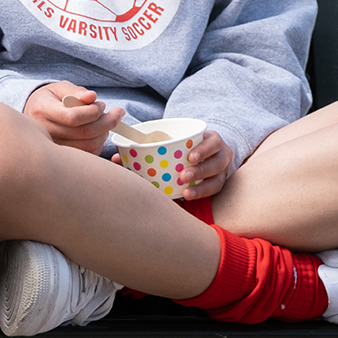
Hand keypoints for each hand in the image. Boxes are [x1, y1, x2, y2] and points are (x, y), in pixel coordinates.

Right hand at [23, 83, 124, 153]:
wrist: (33, 116)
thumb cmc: (49, 100)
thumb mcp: (59, 88)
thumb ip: (76, 91)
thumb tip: (92, 97)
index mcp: (42, 110)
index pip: (72, 117)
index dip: (93, 112)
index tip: (101, 105)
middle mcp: (44, 131)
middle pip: (84, 133)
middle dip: (106, 122)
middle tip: (114, 113)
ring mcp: (53, 147)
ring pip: (88, 146)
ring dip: (104, 133)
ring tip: (104, 121)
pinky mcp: (61, 158)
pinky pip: (87, 154)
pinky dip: (99, 144)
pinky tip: (98, 133)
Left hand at [112, 129, 232, 199]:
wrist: (211, 152)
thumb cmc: (184, 145)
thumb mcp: (176, 139)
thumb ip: (152, 145)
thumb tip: (116, 159)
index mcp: (210, 140)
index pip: (213, 142)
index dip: (204, 149)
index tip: (190, 156)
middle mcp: (220, 156)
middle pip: (216, 164)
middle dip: (199, 170)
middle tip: (182, 176)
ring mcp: (222, 173)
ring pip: (216, 181)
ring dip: (200, 188)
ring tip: (185, 193)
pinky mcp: (218, 184)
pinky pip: (213, 192)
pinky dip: (201, 195)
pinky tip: (187, 198)